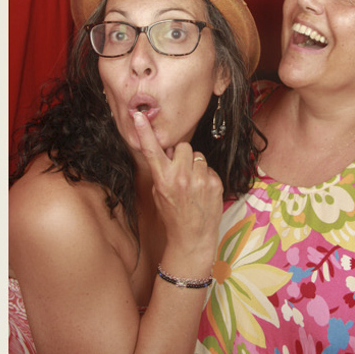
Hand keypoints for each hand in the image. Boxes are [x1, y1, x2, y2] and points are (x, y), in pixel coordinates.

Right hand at [132, 110, 223, 270]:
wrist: (193, 237)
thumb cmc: (173, 215)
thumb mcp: (159, 193)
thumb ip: (162, 171)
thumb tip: (170, 151)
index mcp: (163, 179)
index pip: (152, 150)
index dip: (144, 132)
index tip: (139, 116)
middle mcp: (181, 176)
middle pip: (183, 146)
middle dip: (181, 155)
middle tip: (180, 172)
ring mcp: (200, 179)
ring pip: (197, 156)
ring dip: (195, 165)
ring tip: (192, 184)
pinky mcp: (215, 182)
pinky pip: (209, 168)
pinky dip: (205, 176)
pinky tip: (202, 191)